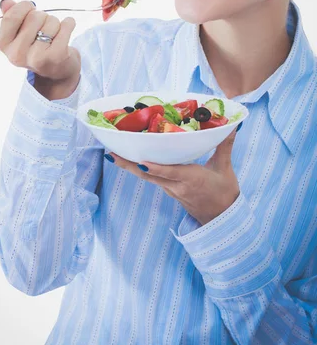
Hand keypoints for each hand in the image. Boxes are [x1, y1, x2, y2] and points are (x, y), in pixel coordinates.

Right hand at [0, 0, 80, 85]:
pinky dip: (69, 24)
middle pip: (34, 16)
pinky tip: (66, 31)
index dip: (24, 7)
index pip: (11, 16)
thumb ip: (11, 16)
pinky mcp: (56, 57)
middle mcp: (17, 54)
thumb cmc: (37, 47)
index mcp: (3, 45)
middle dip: (43, 16)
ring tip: (53, 35)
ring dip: (56, 23)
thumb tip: (6, 2)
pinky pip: (66, 26)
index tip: (31, 9)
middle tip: (44, 28)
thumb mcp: (20, 33)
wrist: (57, 72)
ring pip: (51, 21)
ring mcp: (36, 57)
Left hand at [108, 128, 239, 225]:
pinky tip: (133, 160)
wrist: (222, 218)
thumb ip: (224, 145)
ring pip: (148, 178)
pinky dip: (142, 169)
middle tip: (112, 154)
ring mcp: (171, 190)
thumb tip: (232, 125)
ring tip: (115, 154)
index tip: (141, 160)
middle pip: (149, 175)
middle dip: (129, 165)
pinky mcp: (169, 191)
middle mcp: (177, 186)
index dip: (156, 168)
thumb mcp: (225, 168)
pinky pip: (153, 179)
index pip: (170, 173)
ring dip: (131, 167)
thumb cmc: (224, 193)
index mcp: (191, 179)